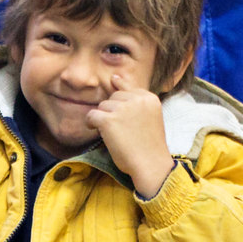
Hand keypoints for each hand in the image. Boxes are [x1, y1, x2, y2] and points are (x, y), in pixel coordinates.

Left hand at [84, 72, 175, 198]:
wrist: (151, 165)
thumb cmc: (149, 145)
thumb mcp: (149, 116)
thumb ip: (135, 99)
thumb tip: (114, 77)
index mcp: (149, 97)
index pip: (127, 88)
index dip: (122, 102)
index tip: (122, 113)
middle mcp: (137, 99)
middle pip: (114, 97)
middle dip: (113, 111)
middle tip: (121, 130)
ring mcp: (123, 108)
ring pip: (102, 106)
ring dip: (103, 118)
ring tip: (115, 135)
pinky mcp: (109, 120)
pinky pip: (91, 115)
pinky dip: (91, 123)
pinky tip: (98, 132)